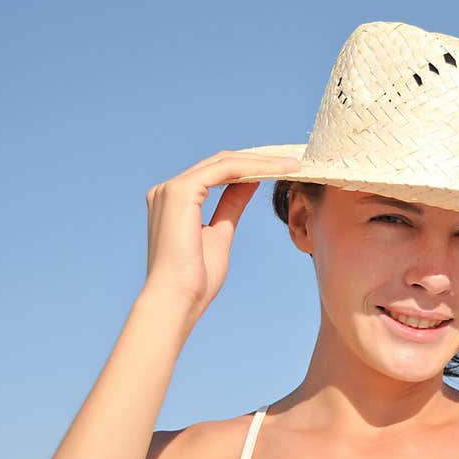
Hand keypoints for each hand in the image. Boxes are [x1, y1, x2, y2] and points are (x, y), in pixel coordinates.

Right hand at [142, 150, 299, 318]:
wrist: (178, 299)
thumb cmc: (196, 279)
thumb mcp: (220, 233)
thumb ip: (231, 205)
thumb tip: (250, 182)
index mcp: (174, 200)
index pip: (216, 173)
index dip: (249, 168)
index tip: (279, 170)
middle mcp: (167, 189)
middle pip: (220, 162)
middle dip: (258, 159)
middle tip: (291, 162)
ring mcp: (171, 188)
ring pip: (224, 162)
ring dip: (260, 161)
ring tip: (290, 165)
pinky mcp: (179, 192)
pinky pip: (223, 170)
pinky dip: (251, 168)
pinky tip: (275, 171)